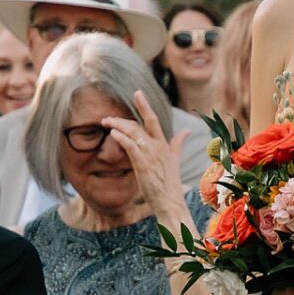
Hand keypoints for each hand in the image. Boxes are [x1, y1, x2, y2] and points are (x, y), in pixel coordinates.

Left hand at [103, 92, 190, 224]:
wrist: (170, 201)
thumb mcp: (175, 159)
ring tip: (106, 123)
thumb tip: (187, 131)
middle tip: (107, 117)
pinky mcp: (143, 165)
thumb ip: (178, 144)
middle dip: (122, 118)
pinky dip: (121, 138)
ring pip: (133, 133)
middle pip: (139, 124)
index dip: (144, 106)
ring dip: (117, 126)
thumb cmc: (170, 183)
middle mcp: (157, 146)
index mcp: (164, 144)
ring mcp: (150, 155)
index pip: (153, 120)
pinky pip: (131, 146)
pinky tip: (113, 133)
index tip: (137, 93)